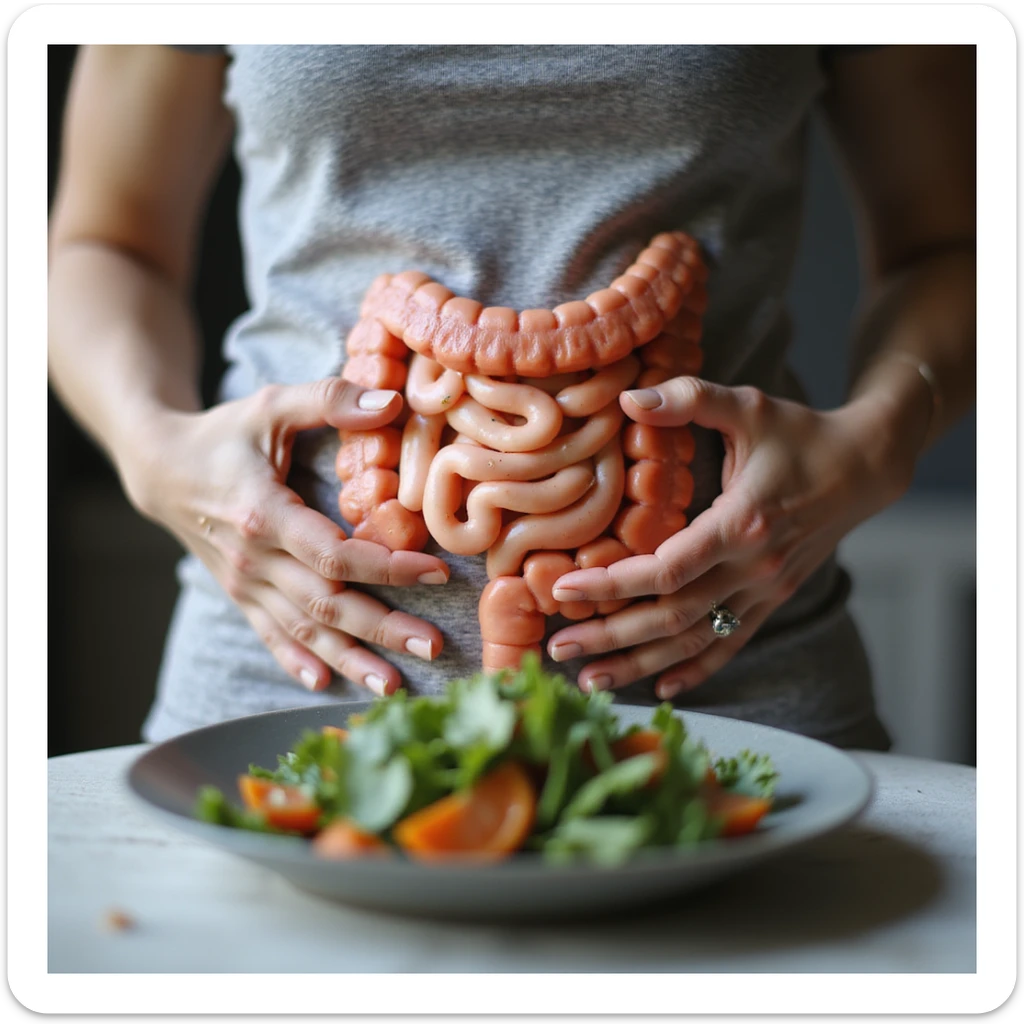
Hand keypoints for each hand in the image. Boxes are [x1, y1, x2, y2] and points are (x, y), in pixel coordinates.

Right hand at [122, 378, 448, 695]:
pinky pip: (271, 637)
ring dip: (350, 660)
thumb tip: (393, 403)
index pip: (334, 554)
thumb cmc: (224, 435)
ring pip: (303, 631)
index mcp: (265, 515)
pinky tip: (324, 685)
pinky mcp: (241, 597)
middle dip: (382, 628)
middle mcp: (254, 560)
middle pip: (326, 604)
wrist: (161, 469)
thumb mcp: (271, 406)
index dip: (387, 567)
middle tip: (434, 646)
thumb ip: (328, 401)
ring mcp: (245, 585)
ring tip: (394, 686)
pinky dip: (297, 663)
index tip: (436, 572)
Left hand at [546, 375, 927, 698]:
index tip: (563, 589)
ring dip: (642, 664)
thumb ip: (690, 399)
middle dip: (611, 636)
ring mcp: (766, 591)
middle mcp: (755, 567)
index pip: (666, 569)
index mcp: (742, 522)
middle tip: (559, 647)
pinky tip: (661, 688)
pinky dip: (696, 669)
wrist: (865, 467)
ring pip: (696, 640)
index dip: (612, 584)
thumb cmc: (800, 434)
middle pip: (672, 616)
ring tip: (591, 680)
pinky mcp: (773, 599)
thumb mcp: (747, 405)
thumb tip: (629, 398)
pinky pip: (730, 643)